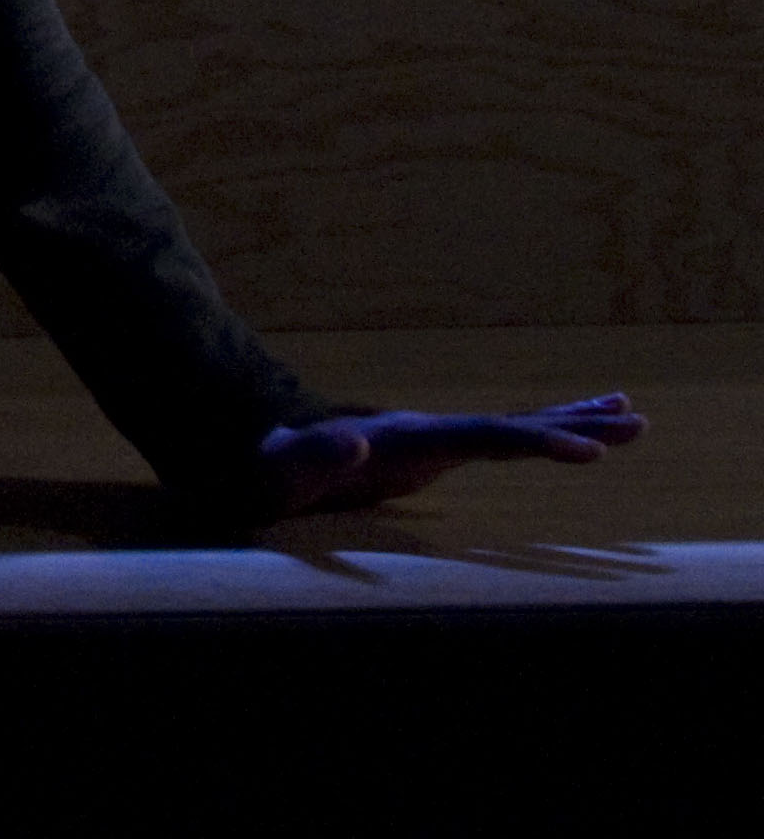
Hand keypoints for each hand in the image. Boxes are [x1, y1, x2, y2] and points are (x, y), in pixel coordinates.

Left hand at [251, 393, 644, 517]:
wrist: (255, 460)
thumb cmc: (271, 473)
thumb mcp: (285, 472)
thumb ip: (316, 458)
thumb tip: (357, 443)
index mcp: (406, 438)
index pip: (483, 437)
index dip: (535, 441)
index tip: (587, 451)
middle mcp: (426, 430)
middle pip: (511, 423)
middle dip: (573, 423)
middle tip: (635, 419)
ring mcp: (431, 439)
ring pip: (513, 428)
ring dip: (570, 423)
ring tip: (631, 416)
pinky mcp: (432, 454)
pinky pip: (498, 445)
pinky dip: (540, 439)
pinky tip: (570, 439)